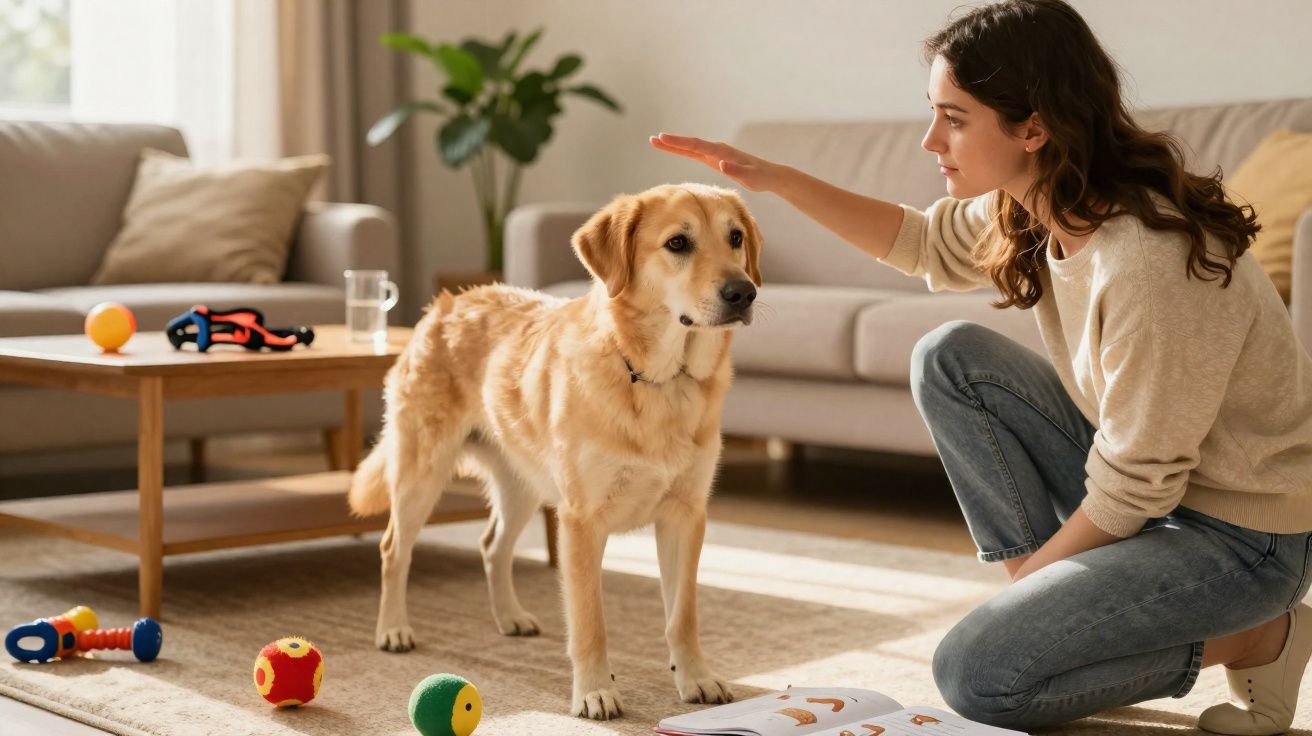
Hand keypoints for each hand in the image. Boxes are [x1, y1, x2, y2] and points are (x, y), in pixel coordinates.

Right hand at [648, 133, 785, 192]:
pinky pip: (697, 153)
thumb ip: (736, 170)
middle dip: (671, 142)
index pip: (696, 146)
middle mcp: (717, 150)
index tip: (662, 139)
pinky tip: (677, 149)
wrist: (771, 175)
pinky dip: (684, 150)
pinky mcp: (718, 159)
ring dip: (676, 145)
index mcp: (721, 152)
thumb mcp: (750, 177)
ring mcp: (717, 154)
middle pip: (690, 144)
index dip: (678, 143)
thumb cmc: (761, 177)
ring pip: (692, 148)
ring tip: (659, 143)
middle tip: (653, 139)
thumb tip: (721, 163)